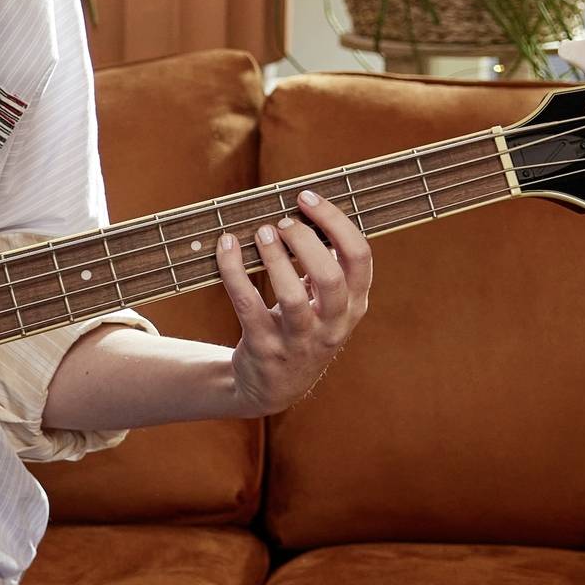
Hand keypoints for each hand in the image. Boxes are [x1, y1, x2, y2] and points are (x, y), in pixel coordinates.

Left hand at [216, 190, 372, 415]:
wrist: (272, 386)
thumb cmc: (301, 328)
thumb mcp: (324, 303)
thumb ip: (324, 264)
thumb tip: (305, 209)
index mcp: (354, 305)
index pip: (359, 258)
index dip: (336, 222)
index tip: (307, 198)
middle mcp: (332, 325)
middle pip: (331, 278)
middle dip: (306, 242)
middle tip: (281, 222)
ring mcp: (299, 340)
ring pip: (292, 297)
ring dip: (274, 258)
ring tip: (259, 232)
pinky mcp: (264, 348)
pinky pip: (247, 305)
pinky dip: (234, 272)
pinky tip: (225, 246)